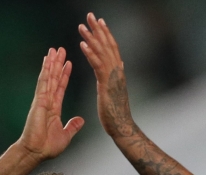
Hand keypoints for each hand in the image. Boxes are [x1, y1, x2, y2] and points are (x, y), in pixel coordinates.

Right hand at [17, 48, 84, 161]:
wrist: (36, 152)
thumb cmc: (47, 147)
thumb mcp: (66, 135)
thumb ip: (72, 126)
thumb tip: (80, 120)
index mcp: (54, 108)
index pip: (60, 87)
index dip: (64, 75)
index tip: (68, 64)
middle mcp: (47, 101)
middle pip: (53, 78)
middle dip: (57, 64)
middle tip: (61, 50)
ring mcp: (42, 100)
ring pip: (48, 77)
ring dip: (52, 63)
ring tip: (55, 50)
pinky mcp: (39, 101)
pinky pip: (44, 83)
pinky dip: (46, 71)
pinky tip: (48, 61)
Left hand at [79, 13, 136, 137]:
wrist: (122, 127)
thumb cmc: (117, 115)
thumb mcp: (114, 93)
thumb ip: (114, 79)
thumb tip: (116, 69)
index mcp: (117, 73)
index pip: (111, 49)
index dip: (105, 34)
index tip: (99, 22)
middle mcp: (117, 72)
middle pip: (108, 46)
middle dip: (99, 30)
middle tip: (91, 15)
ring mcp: (113, 77)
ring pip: (102, 53)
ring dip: (92, 38)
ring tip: (82, 26)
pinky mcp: (107, 85)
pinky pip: (97, 66)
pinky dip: (90, 54)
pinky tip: (83, 44)